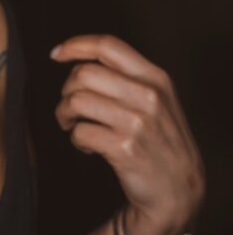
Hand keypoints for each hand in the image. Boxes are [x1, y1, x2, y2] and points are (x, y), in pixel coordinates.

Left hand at [50, 34, 205, 234]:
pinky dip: (76, 140)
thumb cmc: (160, 141)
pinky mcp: (125, 148)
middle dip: (66, 91)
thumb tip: (82, 61)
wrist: (177, 188)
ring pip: (76, 101)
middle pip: (84, 74)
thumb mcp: (157, 100)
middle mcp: (148, 96)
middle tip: (70, 109)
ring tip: (75, 127)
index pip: (108, 46)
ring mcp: (138, 122)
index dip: (76, 46)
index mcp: (155, 77)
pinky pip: (80, 133)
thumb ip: (128, 78)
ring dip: (66, 115)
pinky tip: (88, 147)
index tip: (56, 54)